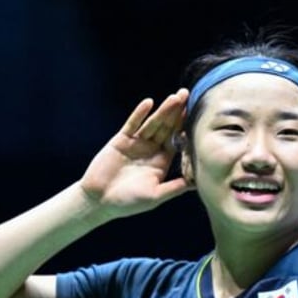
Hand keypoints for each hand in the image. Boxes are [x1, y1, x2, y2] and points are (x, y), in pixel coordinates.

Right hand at [80, 89, 192, 218]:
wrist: (99, 201)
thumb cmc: (128, 202)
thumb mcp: (155, 196)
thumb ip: (174, 187)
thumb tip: (198, 184)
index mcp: (162, 161)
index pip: (177, 139)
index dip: (185, 127)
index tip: (197, 114)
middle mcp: (151, 149)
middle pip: (166, 127)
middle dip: (176, 111)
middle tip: (187, 94)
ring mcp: (136, 143)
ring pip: (152, 123)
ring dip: (163, 110)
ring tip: (174, 98)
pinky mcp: (121, 140)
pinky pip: (132, 124)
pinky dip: (139, 114)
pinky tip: (148, 103)